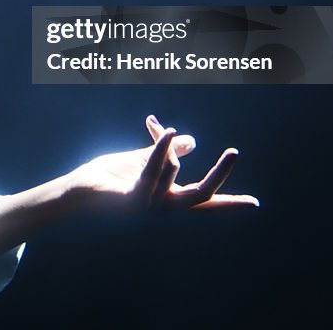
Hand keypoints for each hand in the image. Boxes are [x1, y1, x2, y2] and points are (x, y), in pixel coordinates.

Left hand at [64, 115, 259, 213]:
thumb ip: (165, 152)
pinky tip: (165, 128)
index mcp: (168, 201)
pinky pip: (153, 169)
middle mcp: (163, 209)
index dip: (230, 203)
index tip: (256, 203)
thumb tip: (192, 140)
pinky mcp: (133, 199)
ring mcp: (149, 207)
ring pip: (173, 169)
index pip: (204, 203)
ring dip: (164, 141)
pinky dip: (160, 147)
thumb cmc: (107, 176)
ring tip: (156, 124)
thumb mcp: (142, 159)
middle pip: (202, 196)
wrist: (77, 188)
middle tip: (235, 151)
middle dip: (220, 175)